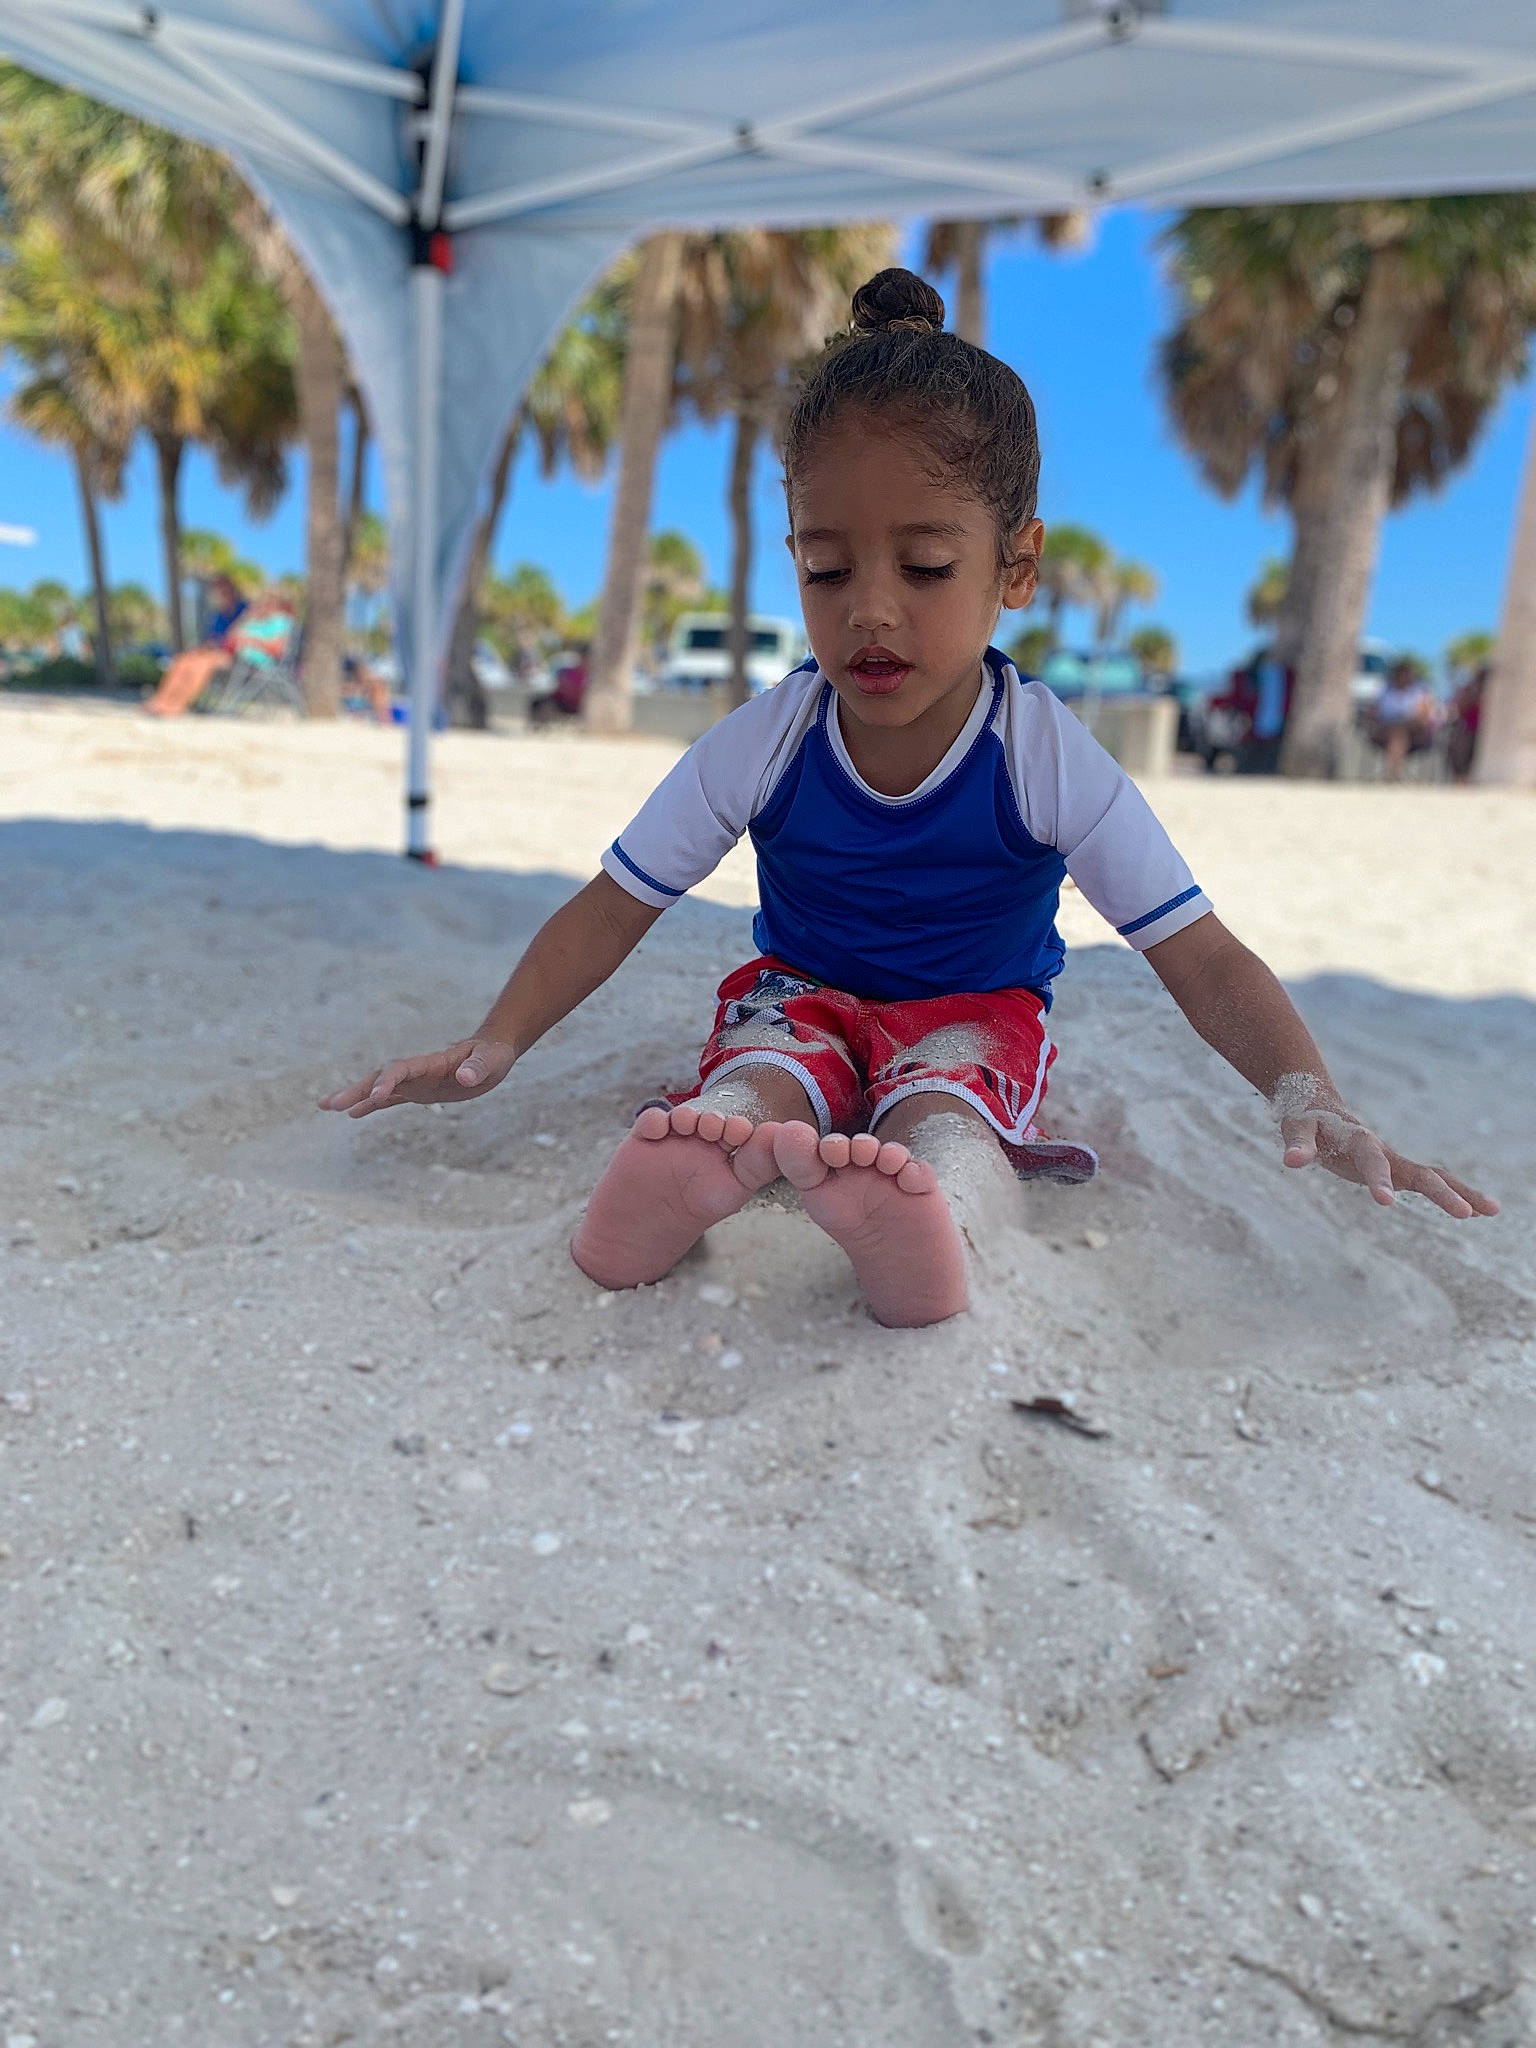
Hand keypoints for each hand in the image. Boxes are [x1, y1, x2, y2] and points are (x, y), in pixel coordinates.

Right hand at [317, 1038, 516, 1117]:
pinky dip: (371, 1106)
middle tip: (329, 1104)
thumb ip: (478, 1067)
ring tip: (326, 1106)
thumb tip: (466, 1077)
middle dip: (356, 1090)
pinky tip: (352, 1114)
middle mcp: (417, 1071)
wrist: (492, 1053)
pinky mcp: (419, 1092)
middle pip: (379, 1078)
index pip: (400, 1070)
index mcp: (430, 1062)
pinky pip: (390, 1100)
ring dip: (354, 1097)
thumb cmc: (494, 1055)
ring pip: (378, 1089)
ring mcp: (415, 1082)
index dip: (386, 1082)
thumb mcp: (491, 1061)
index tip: (373, 1097)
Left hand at [1280, 1106, 1497, 1219]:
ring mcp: (1392, 1159)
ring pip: (1433, 1176)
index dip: (1378, 1179)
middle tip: (1465, 1214)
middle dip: (1440, 1193)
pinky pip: (1428, 1182)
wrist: (1319, 1104)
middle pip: (1418, 1171)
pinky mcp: (1394, 1169)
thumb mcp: (1295, 1128)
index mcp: (1359, 1139)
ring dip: (1460, 1192)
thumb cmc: (1306, 1118)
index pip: (1372, 1161)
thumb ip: (1297, 1144)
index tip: (1385, 1202)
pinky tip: (1475, 1212)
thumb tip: (1291, 1161)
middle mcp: (1383, 1149)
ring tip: (1493, 1211)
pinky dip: (1451, 1194)